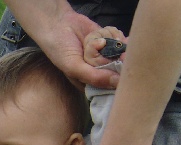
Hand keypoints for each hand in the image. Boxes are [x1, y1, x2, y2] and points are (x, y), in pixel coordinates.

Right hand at [5, 2, 119, 88]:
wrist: (58, 23)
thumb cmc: (61, 49)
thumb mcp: (74, 67)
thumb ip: (95, 77)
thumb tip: (118, 82)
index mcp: (91, 82)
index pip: (111, 85)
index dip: (115, 76)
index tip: (110, 64)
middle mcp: (100, 70)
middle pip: (119, 67)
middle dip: (110, 55)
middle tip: (98, 47)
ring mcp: (106, 55)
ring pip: (121, 51)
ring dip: (109, 41)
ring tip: (94, 40)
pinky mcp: (109, 40)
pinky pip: (120, 38)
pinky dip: (111, 33)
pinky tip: (100, 33)